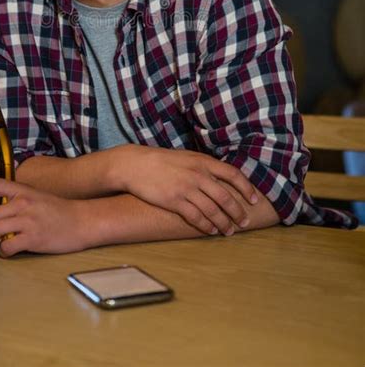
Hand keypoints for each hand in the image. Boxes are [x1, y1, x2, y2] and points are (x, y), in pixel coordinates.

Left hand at [0, 178, 85, 256]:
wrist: (83, 221)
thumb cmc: (61, 211)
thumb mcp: (38, 197)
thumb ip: (19, 200)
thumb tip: (0, 212)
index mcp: (23, 191)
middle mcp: (23, 203)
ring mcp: (27, 221)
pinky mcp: (33, 238)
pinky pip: (7, 247)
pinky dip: (2, 252)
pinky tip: (5, 253)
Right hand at [118, 146, 257, 235]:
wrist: (136, 165)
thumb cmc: (162, 161)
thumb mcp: (187, 157)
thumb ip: (203, 166)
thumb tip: (221, 178)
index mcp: (203, 161)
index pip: (232, 174)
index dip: (246, 188)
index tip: (254, 199)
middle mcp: (198, 174)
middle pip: (226, 197)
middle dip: (238, 212)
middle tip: (244, 223)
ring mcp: (186, 188)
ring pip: (213, 210)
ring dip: (224, 223)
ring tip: (229, 231)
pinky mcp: (174, 201)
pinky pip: (196, 217)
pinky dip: (206, 226)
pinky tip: (211, 230)